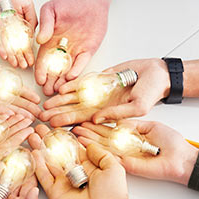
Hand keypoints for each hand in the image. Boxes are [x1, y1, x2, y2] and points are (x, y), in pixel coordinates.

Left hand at [0, 0, 36, 67]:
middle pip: (16, 46)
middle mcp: (11, 27)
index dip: (30, 51)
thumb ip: (32, 20)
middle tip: (25, 67)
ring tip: (16, 64)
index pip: (26, 41)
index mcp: (22, 23)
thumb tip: (33, 37)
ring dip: (11, 55)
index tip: (33, 61)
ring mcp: (1, 27)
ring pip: (6, 44)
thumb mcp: (28, 5)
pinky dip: (0, 46)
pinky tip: (5, 55)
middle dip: (21, 57)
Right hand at [27, 124, 127, 198]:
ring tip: (32, 135)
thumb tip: (88, 143)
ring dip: (40, 149)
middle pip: (58, 153)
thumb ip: (99, 153)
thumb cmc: (112, 196)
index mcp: (89, 166)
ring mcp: (64, 183)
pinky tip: (34, 153)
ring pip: (49, 162)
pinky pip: (44, 177)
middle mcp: (75, 174)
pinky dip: (38, 165)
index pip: (73, 147)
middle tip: (39, 128)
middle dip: (48, 140)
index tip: (56, 126)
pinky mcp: (55, 193)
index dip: (64, 136)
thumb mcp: (113, 167)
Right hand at [35, 0, 113, 95]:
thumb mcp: (51, 9)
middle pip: (54, 68)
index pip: (43, 59)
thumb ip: (45, 24)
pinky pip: (81, 63)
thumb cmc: (69, 1)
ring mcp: (75, 50)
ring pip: (67, 69)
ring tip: (58, 91)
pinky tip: (71, 77)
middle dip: (50, 80)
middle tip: (47, 92)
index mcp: (50, 40)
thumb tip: (39, 40)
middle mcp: (61, 48)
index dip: (40, 70)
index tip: (38, 79)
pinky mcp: (88, 50)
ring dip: (62, 80)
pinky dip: (77, 70)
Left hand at [39, 58, 168, 126]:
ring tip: (45, 104)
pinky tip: (59, 88)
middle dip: (59, 113)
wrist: (157, 73)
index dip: (68, 123)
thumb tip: (97, 119)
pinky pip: (83, 82)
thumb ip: (117, 113)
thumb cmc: (152, 92)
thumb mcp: (138, 106)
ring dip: (60, 100)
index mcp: (108, 114)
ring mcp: (99, 91)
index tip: (54, 125)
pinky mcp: (100, 78)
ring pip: (75, 97)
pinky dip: (71, 84)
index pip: (84, 121)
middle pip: (75, 110)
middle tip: (42, 117)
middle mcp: (100, 104)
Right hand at [71, 120, 198, 184]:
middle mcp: (124, 148)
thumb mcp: (150, 126)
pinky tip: (85, 145)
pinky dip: (96, 151)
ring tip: (74, 134)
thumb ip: (132, 125)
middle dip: (87, 133)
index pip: (108, 130)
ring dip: (87, 141)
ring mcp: (124, 157)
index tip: (83, 120)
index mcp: (129, 137)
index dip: (95, 125)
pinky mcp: (127, 165)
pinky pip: (108, 157)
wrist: (181, 158)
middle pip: (101, 139)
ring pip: (101, 147)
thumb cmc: (171, 143)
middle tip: (72, 127)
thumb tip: (117, 121)